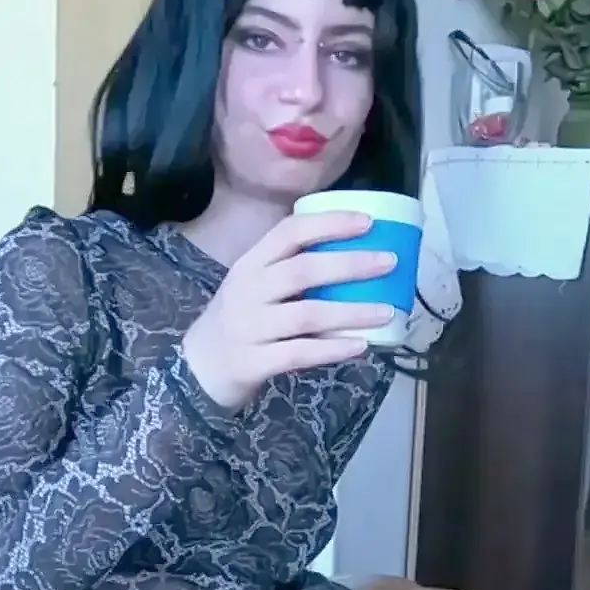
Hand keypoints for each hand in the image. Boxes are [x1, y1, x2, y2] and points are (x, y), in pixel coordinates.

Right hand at [183, 212, 397, 410]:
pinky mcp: (253, 362)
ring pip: (307, 315)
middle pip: (302, 271)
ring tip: (387, 311)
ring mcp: (248, 328)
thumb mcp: (255, 286)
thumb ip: (291, 270)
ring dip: (352, 312)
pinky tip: (361, 345)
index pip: (289, 233)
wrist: (199, 368)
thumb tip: (357, 254)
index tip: (368, 222)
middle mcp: (247, 291)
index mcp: (250, 264)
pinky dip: (333, 349)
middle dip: (350, 265)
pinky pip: (300, 353)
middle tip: (389, 263)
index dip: (329, 223)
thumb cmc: (241, 320)